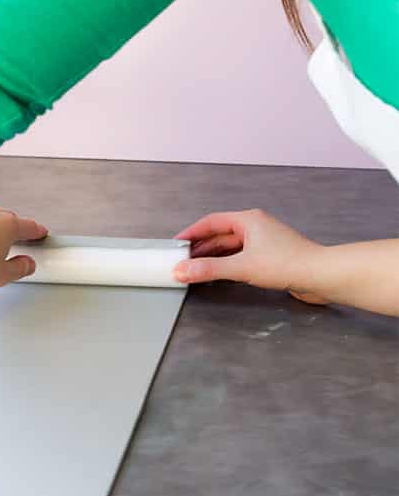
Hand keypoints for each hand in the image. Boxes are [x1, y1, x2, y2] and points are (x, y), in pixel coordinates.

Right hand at [173, 209, 327, 302]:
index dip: (191, 233)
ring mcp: (262, 242)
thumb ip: (208, 270)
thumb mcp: (241, 267)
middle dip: (199, 248)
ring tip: (194, 270)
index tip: (176, 244)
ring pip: (229, 247)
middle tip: (181, 260)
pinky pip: (239, 257)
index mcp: (248, 220)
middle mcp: (255, 227)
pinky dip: (225, 265)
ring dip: (212, 258)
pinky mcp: (268, 257)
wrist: (319, 275)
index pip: (211, 222)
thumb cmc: (288, 263)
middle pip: (219, 235)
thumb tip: (182, 271)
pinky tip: (217, 275)